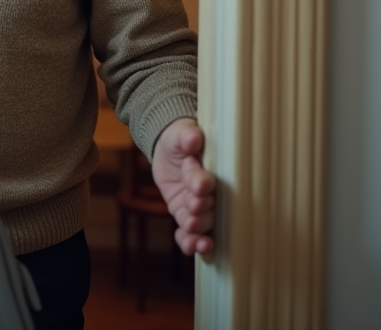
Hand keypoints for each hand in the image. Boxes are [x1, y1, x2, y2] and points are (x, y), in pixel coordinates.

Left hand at [152, 117, 215, 254]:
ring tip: (195, 236)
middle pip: (208, 206)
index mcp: (211, 170)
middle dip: (202, 211)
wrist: (169, 148)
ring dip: (199, 231)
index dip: (201, 182)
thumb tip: (193, 138)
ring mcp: (197, 205)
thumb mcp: (181, 133)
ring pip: (202, 222)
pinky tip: (188, 247)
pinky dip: (187, 240)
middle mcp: (207, 192)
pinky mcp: (184, 213)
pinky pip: (187, 231)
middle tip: (195, 210)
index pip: (206, 178)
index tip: (200, 185)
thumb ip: (187, 136)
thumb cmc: (180, 138)